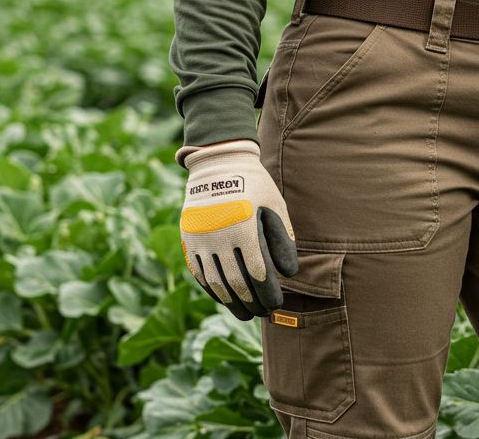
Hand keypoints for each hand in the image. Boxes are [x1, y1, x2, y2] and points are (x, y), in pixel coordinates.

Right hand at [177, 139, 297, 319]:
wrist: (217, 164)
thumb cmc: (255, 185)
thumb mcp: (275, 204)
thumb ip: (283, 238)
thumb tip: (289, 272)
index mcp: (243, 225)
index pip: (256, 271)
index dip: (266, 292)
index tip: (276, 304)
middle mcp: (218, 234)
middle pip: (235, 281)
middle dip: (251, 302)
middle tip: (263, 314)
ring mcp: (200, 238)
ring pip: (215, 281)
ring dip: (230, 301)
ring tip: (245, 313)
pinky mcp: (189, 239)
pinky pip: (199, 272)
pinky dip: (212, 289)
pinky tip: (225, 298)